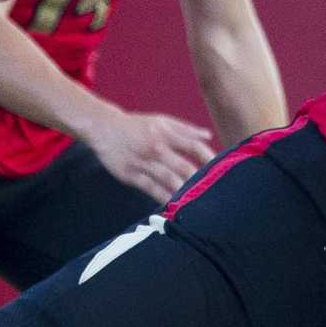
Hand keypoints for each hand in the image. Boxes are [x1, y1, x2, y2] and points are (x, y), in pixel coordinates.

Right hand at [87, 107, 216, 203]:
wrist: (103, 128)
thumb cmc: (136, 125)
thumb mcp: (161, 120)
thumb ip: (186, 129)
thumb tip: (209, 137)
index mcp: (165, 133)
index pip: (193, 147)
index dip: (209, 159)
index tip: (222, 169)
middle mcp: (155, 148)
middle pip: (182, 167)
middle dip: (198, 180)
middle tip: (214, 192)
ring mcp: (142, 163)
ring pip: (167, 180)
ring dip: (183, 192)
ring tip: (197, 203)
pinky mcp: (129, 175)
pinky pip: (149, 189)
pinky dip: (162, 198)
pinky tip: (174, 206)